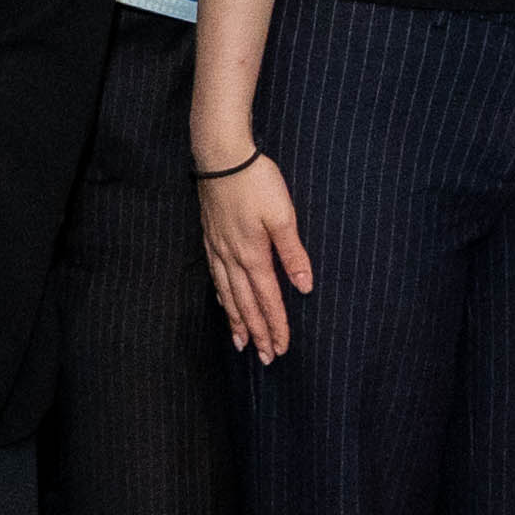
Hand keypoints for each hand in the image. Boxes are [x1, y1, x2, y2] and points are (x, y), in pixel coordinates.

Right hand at [200, 145, 312, 361]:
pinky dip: (221, 298)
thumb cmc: (255, 181)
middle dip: (257, 333)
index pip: (268, 300)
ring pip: (227, 296)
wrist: (221, 156)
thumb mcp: (283, 215)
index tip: (282, 348)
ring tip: (242, 343)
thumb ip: (293, 253)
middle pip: (246, 305)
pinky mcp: (210, 239)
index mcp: (254, 255)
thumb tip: (304, 286)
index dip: (276, 326)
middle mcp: (233, 258)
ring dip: (236, 321)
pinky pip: (215, 278)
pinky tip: (224, 304)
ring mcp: (218, 249)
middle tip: (266, 358)